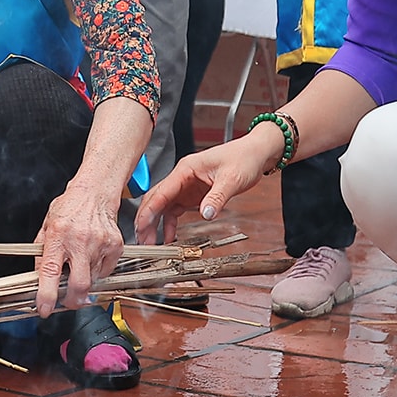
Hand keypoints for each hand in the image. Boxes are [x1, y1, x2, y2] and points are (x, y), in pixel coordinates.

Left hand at [34, 181, 123, 316]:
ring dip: (84, 281)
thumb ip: (42, 253)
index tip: (44, 309)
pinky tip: (92, 257)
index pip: (50, 273)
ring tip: (80, 264)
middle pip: (80, 285)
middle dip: (73, 300)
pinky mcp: (115, 246)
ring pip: (93, 280)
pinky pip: (106, 271)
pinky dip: (98, 271)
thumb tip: (39, 279)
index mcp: (58, 237)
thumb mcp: (47, 226)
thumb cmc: (70, 207)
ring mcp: (100, 244)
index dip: (46, 296)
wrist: (95, 193)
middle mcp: (79, 241)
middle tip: (67, 301)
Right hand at [134, 128, 279, 244]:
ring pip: (163, 206)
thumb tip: (206, 215)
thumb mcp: (232, 179)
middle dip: (146, 220)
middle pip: (156, 199)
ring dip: (155, 224)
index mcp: (186, 169)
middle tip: (143, 240)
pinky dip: (170, 223)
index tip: (142, 227)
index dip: (149, 211)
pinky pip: (175, 210)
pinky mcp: (192, 194)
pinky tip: (170, 236)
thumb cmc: (243, 158)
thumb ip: (217, 197)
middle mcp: (182, 177)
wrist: (255, 154)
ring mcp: (185, 186)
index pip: (161, 191)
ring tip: (152, 243)